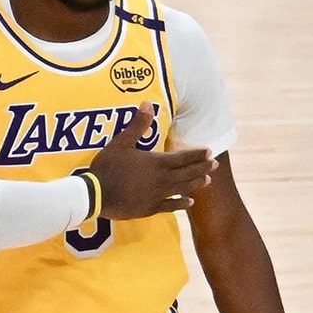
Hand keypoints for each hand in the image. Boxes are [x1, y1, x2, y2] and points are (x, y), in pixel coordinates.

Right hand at [86, 102, 215, 219]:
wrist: (97, 195)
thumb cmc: (108, 167)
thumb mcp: (121, 143)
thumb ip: (138, 125)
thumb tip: (148, 103)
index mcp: (156, 162)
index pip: (182, 157)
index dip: (196, 154)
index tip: (209, 151)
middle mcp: (162, 179)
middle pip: (187, 173)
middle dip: (202, 168)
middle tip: (215, 164)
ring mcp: (157, 195)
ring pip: (182, 189)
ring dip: (196, 184)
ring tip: (208, 181)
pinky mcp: (150, 208)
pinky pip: (170, 206)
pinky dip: (181, 204)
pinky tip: (190, 203)